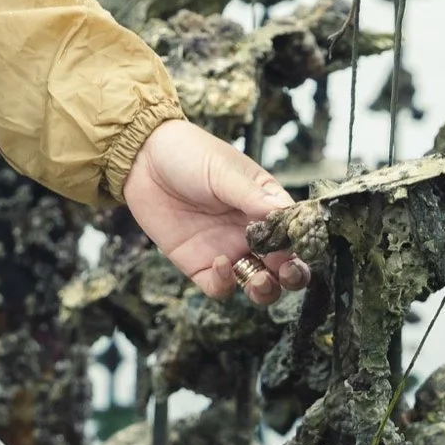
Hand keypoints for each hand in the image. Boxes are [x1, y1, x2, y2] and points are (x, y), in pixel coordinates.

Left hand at [123, 119, 312, 306]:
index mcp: (265, 206)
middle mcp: (250, 233)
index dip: (301, 244)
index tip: (297, 245)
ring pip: (257, 284)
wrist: (143, 159)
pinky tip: (219, 263)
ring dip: (266, 289)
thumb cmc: (189, 154)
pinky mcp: (199, 264)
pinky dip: (225, 284)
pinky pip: (219, 288)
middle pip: (283, 267)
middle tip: (287, 271)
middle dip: (293, 276)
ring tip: (260, 280)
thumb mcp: (225, 170)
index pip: (294, 233)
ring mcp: (226, 250)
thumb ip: (253, 196)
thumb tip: (286, 215)